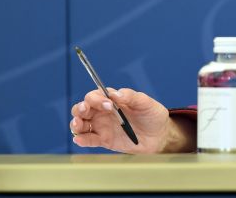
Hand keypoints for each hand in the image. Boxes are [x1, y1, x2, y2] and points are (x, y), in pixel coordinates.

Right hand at [70, 88, 192, 153]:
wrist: (159, 135)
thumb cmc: (152, 115)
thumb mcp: (145, 103)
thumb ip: (131, 97)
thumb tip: (116, 94)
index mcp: (112, 100)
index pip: (95, 95)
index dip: (97, 98)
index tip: (107, 104)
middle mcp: (103, 112)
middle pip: (82, 108)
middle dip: (80, 108)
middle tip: (85, 111)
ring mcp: (102, 126)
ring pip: (80, 124)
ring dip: (75, 123)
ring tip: (78, 124)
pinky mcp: (104, 140)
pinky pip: (88, 140)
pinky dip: (81, 139)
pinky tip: (79, 139)